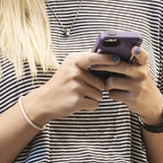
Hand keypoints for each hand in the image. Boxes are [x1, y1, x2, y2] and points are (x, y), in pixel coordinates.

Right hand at [32, 48, 162, 128]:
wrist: (44, 101)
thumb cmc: (61, 84)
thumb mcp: (70, 67)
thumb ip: (86, 62)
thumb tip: (109, 58)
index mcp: (73, 61)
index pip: (95, 57)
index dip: (108, 58)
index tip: (118, 60)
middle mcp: (74, 71)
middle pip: (101, 81)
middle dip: (96, 88)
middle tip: (82, 88)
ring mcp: (75, 86)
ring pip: (99, 94)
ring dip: (93, 97)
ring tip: (78, 95)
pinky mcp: (76, 100)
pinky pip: (95, 104)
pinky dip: (90, 106)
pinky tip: (78, 102)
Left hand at [88, 43, 162, 126]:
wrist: (152, 103)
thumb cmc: (139, 83)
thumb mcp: (138, 71)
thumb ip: (127, 63)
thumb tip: (102, 56)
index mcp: (142, 64)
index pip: (142, 55)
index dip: (138, 52)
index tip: (134, 49)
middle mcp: (142, 74)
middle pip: (118, 66)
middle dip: (103, 66)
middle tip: (93, 66)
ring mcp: (138, 86)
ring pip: (112, 81)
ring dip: (107, 83)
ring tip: (110, 84)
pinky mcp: (133, 98)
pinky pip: (113, 94)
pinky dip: (111, 93)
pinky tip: (116, 93)